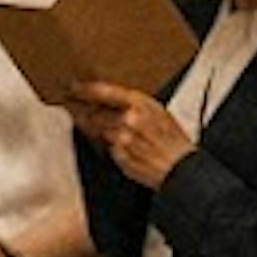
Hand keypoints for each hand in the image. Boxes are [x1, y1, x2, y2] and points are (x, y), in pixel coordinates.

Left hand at [76, 84, 194, 190]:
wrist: (184, 170)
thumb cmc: (174, 141)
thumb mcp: (157, 112)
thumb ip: (132, 104)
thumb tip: (106, 97)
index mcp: (139, 103)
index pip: (102, 91)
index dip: (83, 89)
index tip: (72, 87)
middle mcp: (128, 119)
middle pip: (94, 113)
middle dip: (84, 112)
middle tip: (75, 109)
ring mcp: (124, 140)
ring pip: (98, 132)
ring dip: (95, 131)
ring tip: (103, 130)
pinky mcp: (121, 158)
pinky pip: (108, 150)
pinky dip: (110, 148)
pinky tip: (121, 148)